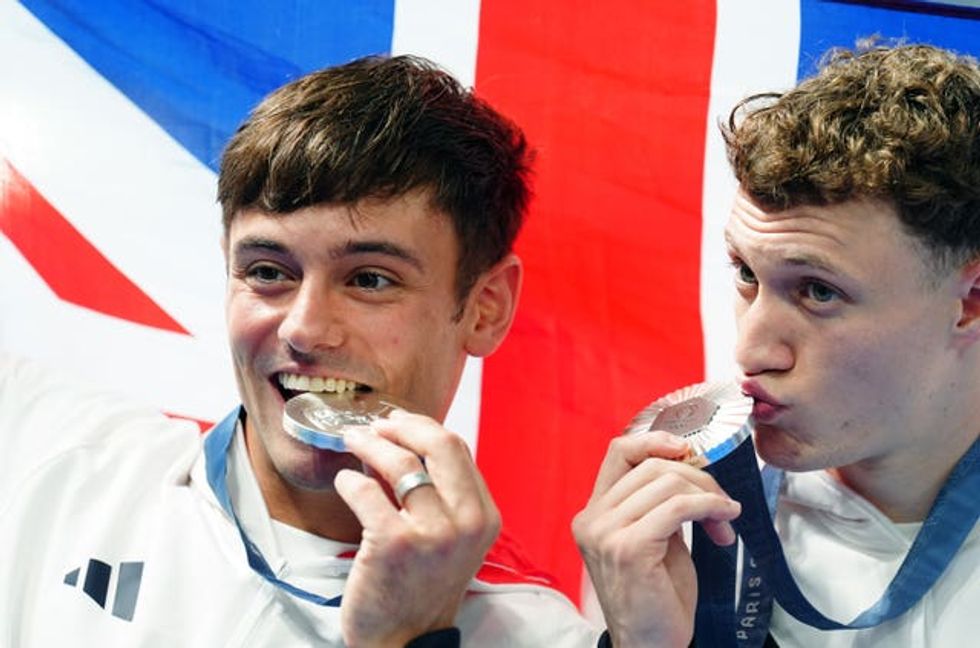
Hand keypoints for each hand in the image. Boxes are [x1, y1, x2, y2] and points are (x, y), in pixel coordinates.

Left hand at [333, 409, 500, 646]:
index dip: (424, 427)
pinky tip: (344, 481)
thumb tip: (405, 444)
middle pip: (439, 444)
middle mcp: (465, 522)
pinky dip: (349, 480)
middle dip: (402, 425)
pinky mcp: (394, 544)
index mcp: (484, 517)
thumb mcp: (452, 540)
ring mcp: (432, 533)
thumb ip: (443, 496)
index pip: (458, 449)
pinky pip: (366, 491)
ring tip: (352, 441)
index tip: (399, 423)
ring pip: (400, 461)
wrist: (404, 642)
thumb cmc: (422, 589)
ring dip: (369, 443)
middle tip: (376, 425)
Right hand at [572, 431, 740, 647]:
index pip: (618, 453)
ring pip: (666, 483)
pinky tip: (724, 523)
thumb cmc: (656, 597)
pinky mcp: (628, 548)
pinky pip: (677, 508)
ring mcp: (606, 533)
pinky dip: (708, 508)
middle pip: (651, 466)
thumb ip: (658, 503)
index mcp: (593, 513)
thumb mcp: (654, 538)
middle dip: (697, 477)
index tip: (689, 451)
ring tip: (724, 520)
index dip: (655, 442)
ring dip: (708, 496)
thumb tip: (691, 468)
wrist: (651, 646)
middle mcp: (592, 519)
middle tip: (722, 502)